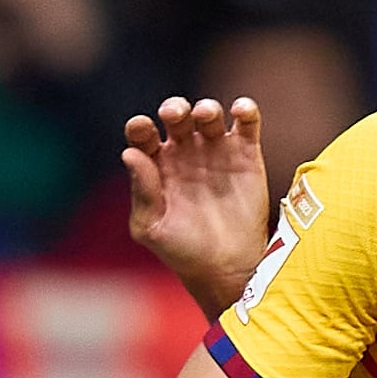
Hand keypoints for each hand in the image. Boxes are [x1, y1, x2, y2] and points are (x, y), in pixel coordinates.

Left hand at [123, 95, 271, 316]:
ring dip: (207, 108)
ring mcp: (215, 150)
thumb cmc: (182, 251)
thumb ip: (142, 192)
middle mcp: (184, 151)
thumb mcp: (151, 227)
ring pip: (209, 114)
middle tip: (175, 114)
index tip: (142, 128)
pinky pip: (247, 123)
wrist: (226, 269)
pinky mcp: (246, 154)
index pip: (143, 135)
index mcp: (155, 165)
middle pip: (176, 116)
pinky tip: (241, 110)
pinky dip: (246, 110)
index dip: (140, 127)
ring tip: (207, 116)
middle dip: (174, 108)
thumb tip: (130, 153)